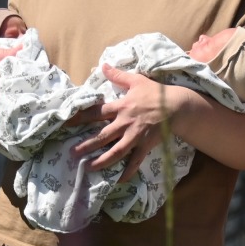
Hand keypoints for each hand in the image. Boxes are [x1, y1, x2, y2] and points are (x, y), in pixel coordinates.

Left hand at [71, 65, 187, 181]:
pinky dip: (128, 171)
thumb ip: (118, 75)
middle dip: (87, 145)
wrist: (177, 106)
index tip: (67, 124)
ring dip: (102, 161)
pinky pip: (135, 161)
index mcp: (121, 107)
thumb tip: (103, 65)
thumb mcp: (136, 81)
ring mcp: (136, 136)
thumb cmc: (156, 93)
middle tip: (72, 153)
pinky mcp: (146, 145)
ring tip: (89, 168)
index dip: (80, 118)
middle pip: (102, 136)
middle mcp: (125, 123)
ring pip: (116, 152)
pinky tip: (119, 180)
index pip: (96, 113)